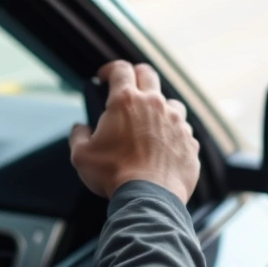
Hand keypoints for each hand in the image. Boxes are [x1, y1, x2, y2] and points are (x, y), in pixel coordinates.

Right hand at [68, 60, 199, 204]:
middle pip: (148, 73)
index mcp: (125, 101)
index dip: (110, 69)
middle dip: (136, 75)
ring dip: (159, 106)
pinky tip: (163, 146)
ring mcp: (176, 122)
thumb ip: (78, 135)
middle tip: (128, 86)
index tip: (104, 77)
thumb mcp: (81, 155)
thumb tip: (80, 128)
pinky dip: (172, 133)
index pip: (120, 69)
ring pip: (170, 102)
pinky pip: (183, 130)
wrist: (149, 197)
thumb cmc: (113, 174)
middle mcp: (154, 104)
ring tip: (149, 122)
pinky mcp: (190, 141)